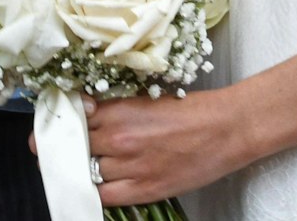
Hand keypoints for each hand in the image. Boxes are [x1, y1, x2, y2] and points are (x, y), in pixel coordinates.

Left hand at [84, 90, 256, 205]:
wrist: (226, 129)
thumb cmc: (192, 111)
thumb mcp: (147, 99)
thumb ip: (115, 108)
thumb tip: (88, 112)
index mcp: (120, 111)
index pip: (76, 119)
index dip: (72, 123)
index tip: (70, 125)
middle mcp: (119, 139)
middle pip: (78, 147)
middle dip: (78, 146)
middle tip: (82, 145)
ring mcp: (130, 167)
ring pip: (89, 172)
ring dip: (90, 168)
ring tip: (99, 163)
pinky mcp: (144, 190)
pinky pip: (105, 196)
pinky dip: (99, 191)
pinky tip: (103, 184)